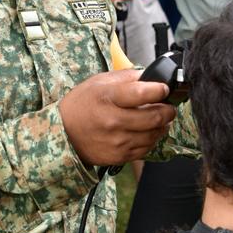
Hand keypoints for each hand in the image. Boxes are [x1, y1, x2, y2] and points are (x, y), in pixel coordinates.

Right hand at [60, 69, 176, 166]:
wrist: (63, 133)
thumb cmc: (81, 105)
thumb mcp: (98, 82)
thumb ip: (125, 77)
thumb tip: (148, 76)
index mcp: (108, 98)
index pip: (142, 93)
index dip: (159, 90)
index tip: (164, 89)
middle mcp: (113, 121)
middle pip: (154, 117)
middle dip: (168, 111)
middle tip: (169, 107)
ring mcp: (117, 141)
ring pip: (154, 135)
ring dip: (162, 126)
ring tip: (161, 120)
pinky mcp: (119, 156)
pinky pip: (146, 149)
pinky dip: (152, 140)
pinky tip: (148, 133)